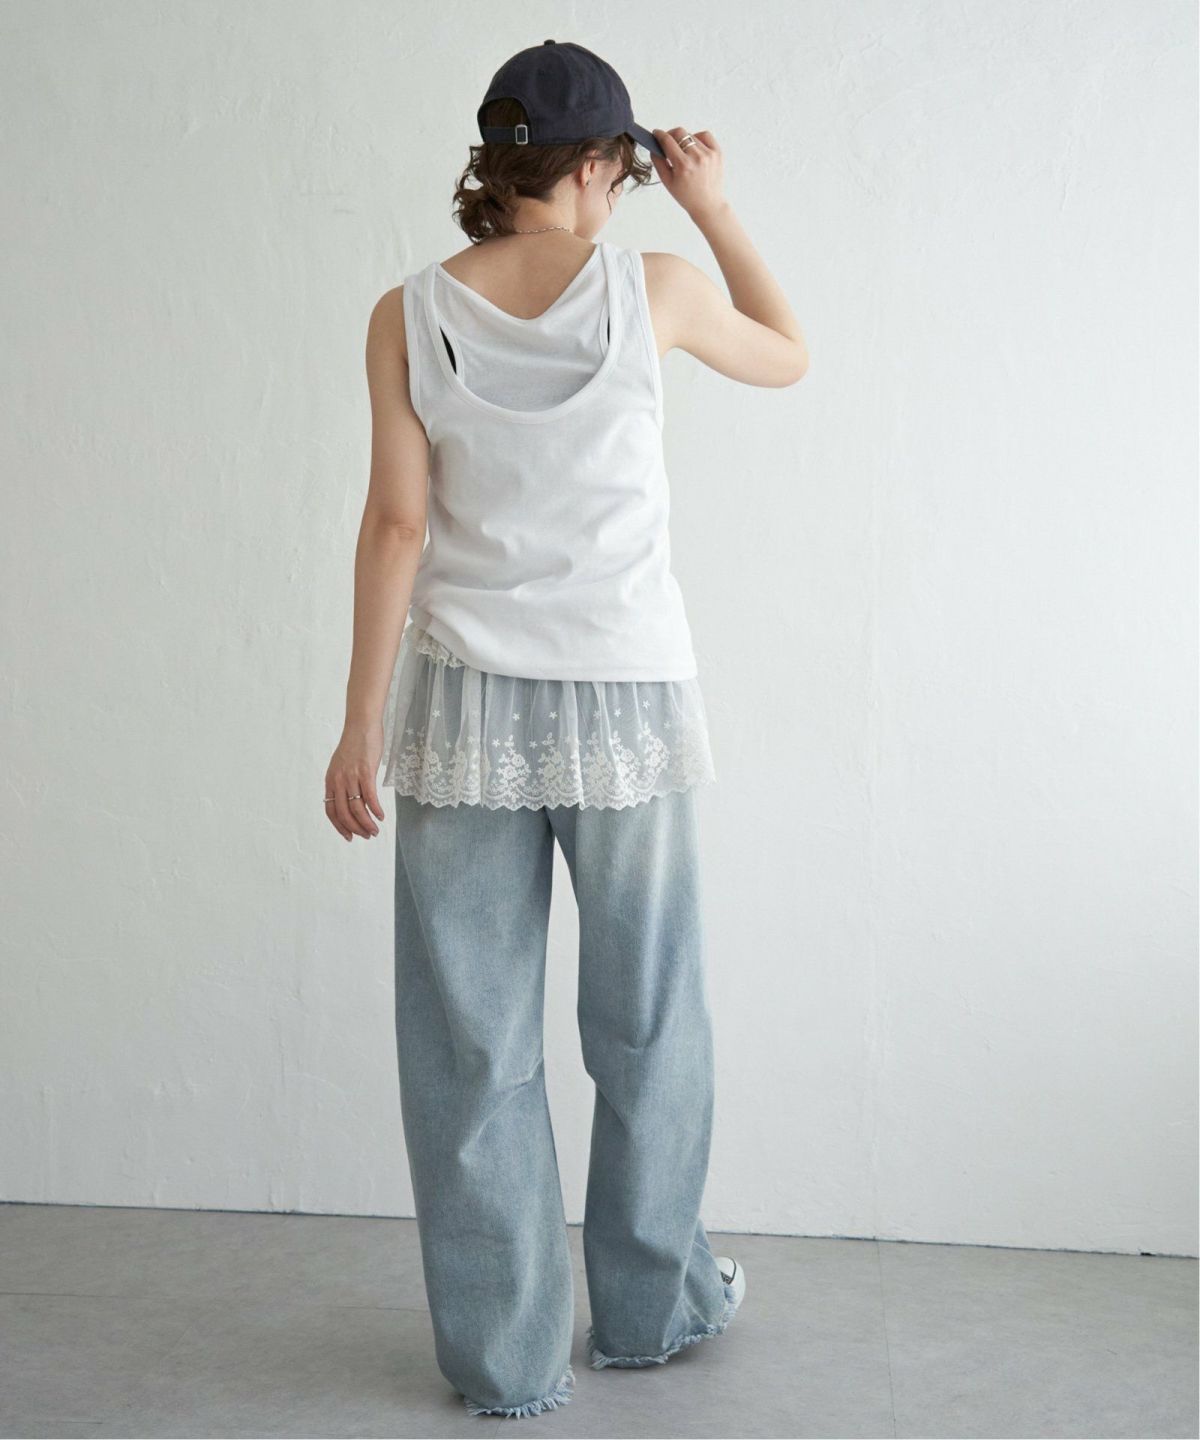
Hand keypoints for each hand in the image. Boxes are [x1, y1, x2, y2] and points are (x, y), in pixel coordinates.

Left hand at [324, 721, 384, 840]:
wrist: (361, 724)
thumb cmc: (355, 743)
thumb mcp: (343, 765)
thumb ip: (344, 782)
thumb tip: (353, 799)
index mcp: (330, 780)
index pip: (331, 811)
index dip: (339, 826)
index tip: (349, 836)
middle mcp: (338, 780)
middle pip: (344, 813)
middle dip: (355, 829)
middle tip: (366, 836)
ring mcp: (351, 776)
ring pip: (357, 808)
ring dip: (367, 823)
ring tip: (375, 830)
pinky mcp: (365, 771)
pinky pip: (369, 797)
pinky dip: (375, 810)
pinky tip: (381, 816)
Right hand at [650, 128, 725, 221]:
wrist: (708, 205)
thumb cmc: (687, 196)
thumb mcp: (667, 182)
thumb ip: (658, 162)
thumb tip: (654, 146)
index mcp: (683, 165)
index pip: (667, 141)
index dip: (659, 135)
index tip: (656, 133)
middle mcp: (697, 157)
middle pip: (679, 133)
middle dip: (671, 135)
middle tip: (668, 142)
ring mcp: (709, 154)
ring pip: (691, 135)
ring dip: (684, 140)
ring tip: (683, 153)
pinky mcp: (717, 153)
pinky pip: (705, 136)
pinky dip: (698, 138)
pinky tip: (694, 148)